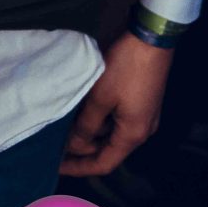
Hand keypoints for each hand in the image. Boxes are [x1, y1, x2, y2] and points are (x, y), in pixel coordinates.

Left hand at [60, 32, 172, 176]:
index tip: (56, 167)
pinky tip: (83, 112)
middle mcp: (142, 131)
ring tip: (65, 129)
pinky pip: (118, 120)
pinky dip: (100, 121)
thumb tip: (74, 146)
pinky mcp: (142, 101)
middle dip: (82, 150)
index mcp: (132, 135)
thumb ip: (85, 126)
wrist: (152, 38)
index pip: (103, 164)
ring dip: (90, 133)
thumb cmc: (125, 69)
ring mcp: (144, 116)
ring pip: (112, 134)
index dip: (79, 168)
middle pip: (108, 150)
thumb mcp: (99, 99)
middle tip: (56, 146)